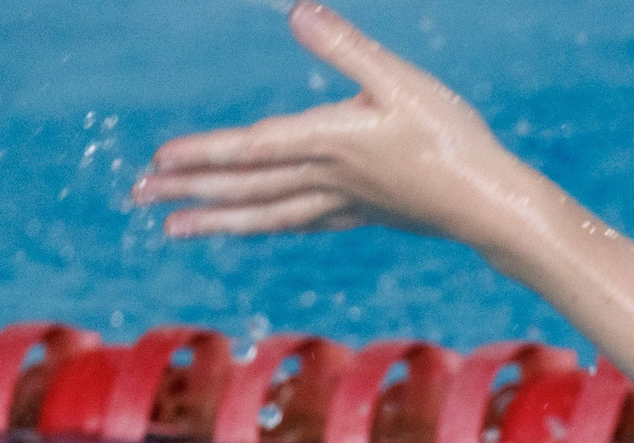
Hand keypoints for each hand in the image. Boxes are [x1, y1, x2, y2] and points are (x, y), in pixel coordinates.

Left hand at [132, 2, 525, 244]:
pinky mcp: (366, 212)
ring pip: (267, 213)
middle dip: (190, 192)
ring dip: (219, 221)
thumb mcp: (402, 81)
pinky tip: (254, 227)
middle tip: (140, 199)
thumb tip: (299, 12)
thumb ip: (347, 47)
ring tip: (175, 231)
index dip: (204, 154)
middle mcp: (328, 177)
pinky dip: (268, 224)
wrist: (493, 205)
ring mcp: (345, 201)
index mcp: (331, 141)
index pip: (253, 149)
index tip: (159, 162)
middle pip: (247, 186)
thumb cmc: (453, 140)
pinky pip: (300, 221)